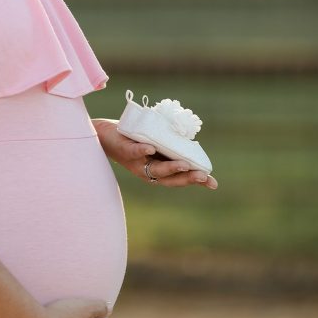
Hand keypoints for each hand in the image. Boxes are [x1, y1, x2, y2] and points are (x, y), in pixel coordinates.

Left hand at [94, 118, 218, 189]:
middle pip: (170, 178)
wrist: (104, 134)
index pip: (180, 178)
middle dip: (188, 178)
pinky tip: (151, 148)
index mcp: (158, 170)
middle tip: (203, 177)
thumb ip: (169, 146)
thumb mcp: (155, 144)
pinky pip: (134, 152)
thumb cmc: (133, 140)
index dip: (196, 181)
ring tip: (184, 164)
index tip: (213, 183)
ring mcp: (137, 163)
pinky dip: (142, 150)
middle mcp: (148, 171)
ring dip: (171, 167)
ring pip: (155, 169)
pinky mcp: (124, 150)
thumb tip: (191, 141)